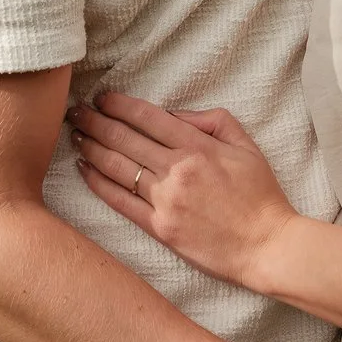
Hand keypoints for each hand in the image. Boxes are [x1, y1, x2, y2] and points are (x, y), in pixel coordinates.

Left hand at [71, 92, 297, 289]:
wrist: (267, 245)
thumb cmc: (260, 195)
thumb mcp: (246, 146)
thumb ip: (211, 121)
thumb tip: (174, 114)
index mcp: (198, 147)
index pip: (149, 117)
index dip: (120, 104)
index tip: (102, 97)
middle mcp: (177, 170)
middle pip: (125, 139)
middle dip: (95, 120)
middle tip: (75, 110)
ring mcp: (165, 200)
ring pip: (118, 167)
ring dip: (91, 147)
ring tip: (75, 134)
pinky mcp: (159, 228)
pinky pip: (121, 201)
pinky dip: (98, 183)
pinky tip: (83, 169)